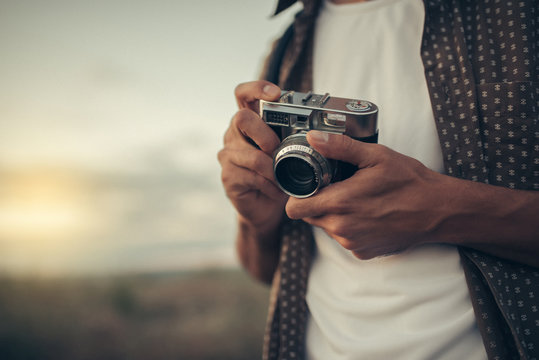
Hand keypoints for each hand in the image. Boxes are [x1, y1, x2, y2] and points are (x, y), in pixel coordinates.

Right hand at [218, 81, 287, 233]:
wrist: (265, 207)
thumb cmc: (278, 174)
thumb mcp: (288, 151)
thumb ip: (294, 137)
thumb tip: (321, 130)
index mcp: (250, 121)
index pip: (243, 94)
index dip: (256, 89)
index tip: (275, 94)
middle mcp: (234, 133)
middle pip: (241, 118)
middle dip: (264, 133)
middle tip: (277, 148)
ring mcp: (228, 155)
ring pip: (248, 153)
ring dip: (271, 167)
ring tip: (282, 176)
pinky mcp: (228, 176)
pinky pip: (249, 176)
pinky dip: (269, 184)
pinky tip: (277, 189)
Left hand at [285, 130, 448, 258]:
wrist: (437, 210)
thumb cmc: (409, 182)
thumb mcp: (375, 156)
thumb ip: (339, 147)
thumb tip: (313, 138)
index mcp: (340, 203)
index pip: (295, 209)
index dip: (297, 196)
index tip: (310, 185)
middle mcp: (342, 228)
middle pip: (309, 217)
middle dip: (317, 202)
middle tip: (338, 187)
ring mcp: (352, 242)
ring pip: (327, 227)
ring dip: (334, 215)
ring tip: (357, 199)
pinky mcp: (362, 252)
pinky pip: (344, 238)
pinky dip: (350, 227)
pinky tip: (368, 214)